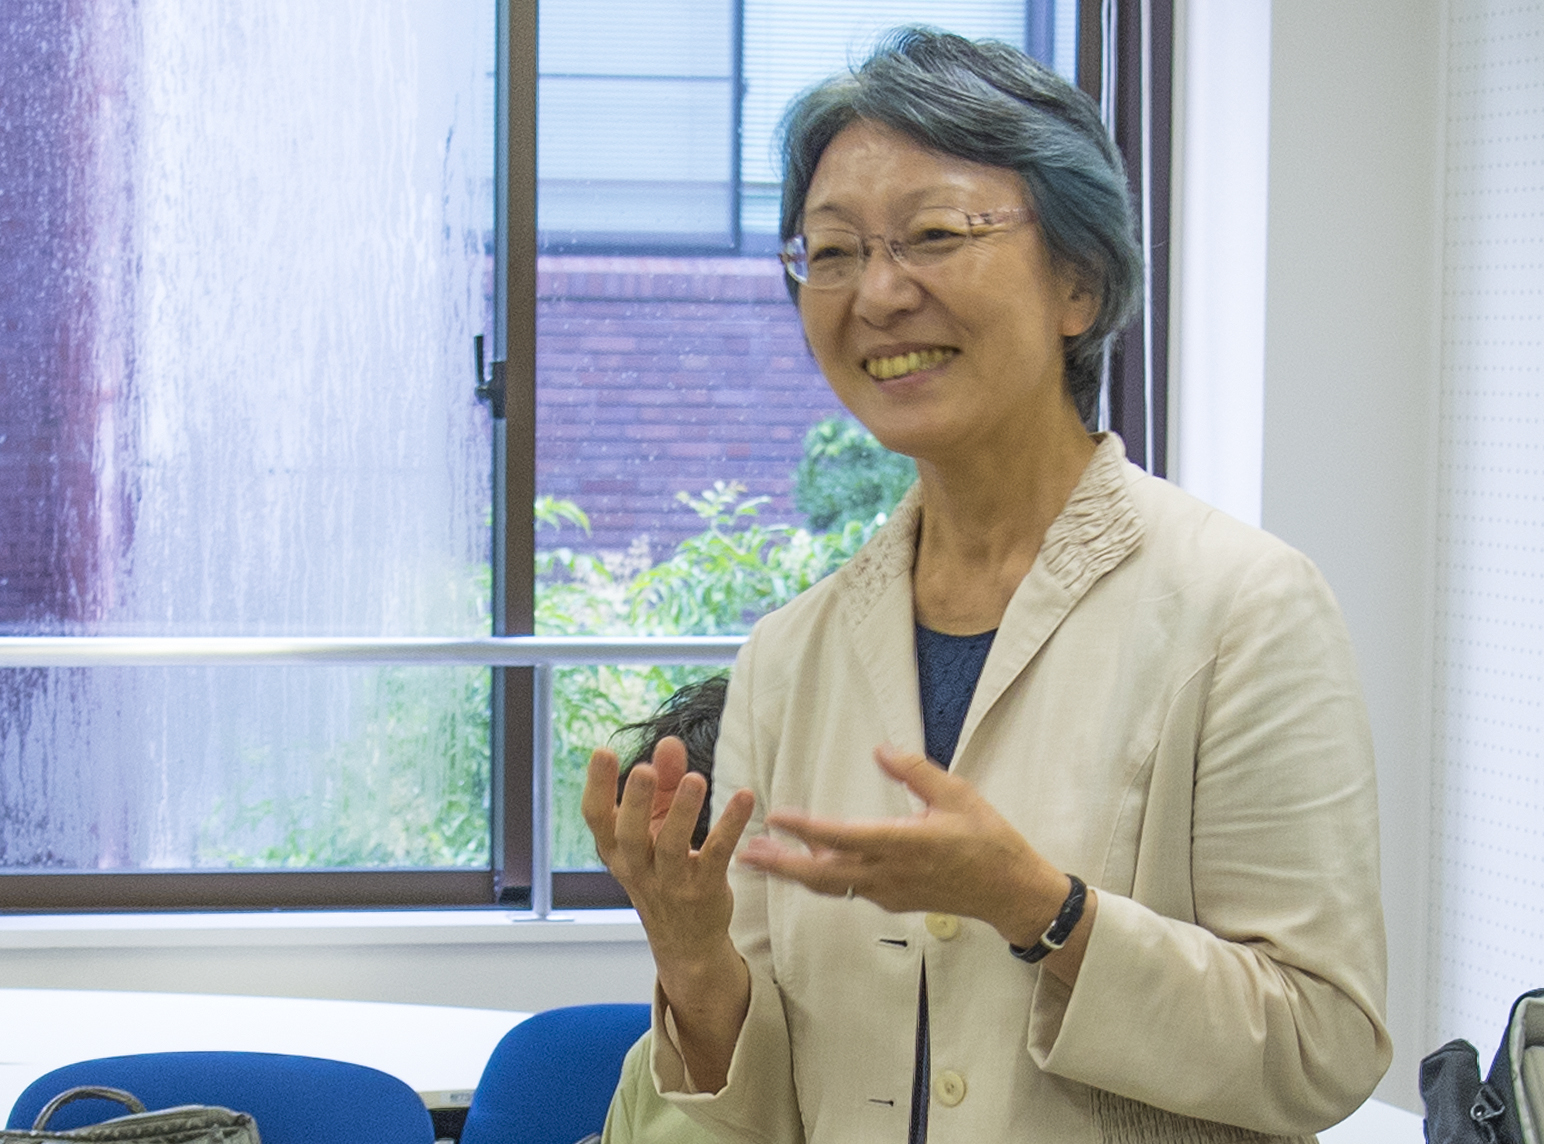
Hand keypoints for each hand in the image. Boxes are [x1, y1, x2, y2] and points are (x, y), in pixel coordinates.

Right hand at [581, 738, 755, 1089]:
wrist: (686, 939)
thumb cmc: (665, 869)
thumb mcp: (659, 824)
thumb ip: (664, 782)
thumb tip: (670, 743)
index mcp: (617, 850)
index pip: (597, 818)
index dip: (597, 786)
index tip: (602, 753)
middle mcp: (637, 868)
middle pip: (628, 836)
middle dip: (635, 803)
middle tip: (643, 771)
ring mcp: (670, 882)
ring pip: (671, 847)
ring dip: (682, 813)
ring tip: (694, 780)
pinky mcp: (704, 890)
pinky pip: (717, 855)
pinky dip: (730, 825)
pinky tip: (745, 797)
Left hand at [739, 744, 1070, 945]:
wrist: (1010, 893)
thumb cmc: (989, 840)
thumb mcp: (958, 794)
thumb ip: (915, 772)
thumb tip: (879, 750)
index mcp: (904, 844)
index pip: (843, 836)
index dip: (805, 828)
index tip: (775, 817)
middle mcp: (889, 873)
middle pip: (821, 873)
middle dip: (780, 864)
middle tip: (743, 854)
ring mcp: (889, 893)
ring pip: (830, 886)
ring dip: (793, 874)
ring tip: (760, 861)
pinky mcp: (893, 902)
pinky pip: (848, 891)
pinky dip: (821, 880)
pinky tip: (806, 866)